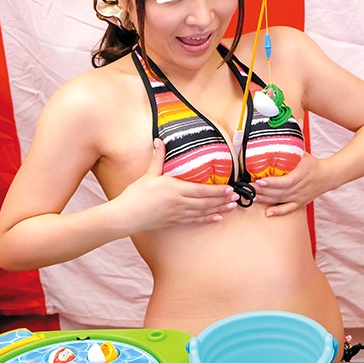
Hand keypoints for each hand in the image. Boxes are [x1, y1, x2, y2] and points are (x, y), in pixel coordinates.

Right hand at [116, 139, 239, 228]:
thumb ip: (158, 158)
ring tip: (232, 207)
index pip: (201, 190)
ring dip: (218, 209)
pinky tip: (217, 218)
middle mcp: (180, 202)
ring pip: (203, 211)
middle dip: (222, 199)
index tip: (230, 188)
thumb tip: (159, 141)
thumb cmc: (136, 194)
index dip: (217, 190)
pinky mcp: (175, 221)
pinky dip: (207, 219)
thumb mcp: (149, 174)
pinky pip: (195, 220)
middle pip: (206, 201)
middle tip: (237, 198)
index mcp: (175, 189)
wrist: (127, 215)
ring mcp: (178, 213)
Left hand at [253, 153, 325, 216]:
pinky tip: (268, 213)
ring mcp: (299, 197)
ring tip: (252, 196)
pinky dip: (278, 212)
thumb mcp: (302, 153)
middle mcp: (300, 188)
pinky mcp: (299, 203)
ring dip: (265, 199)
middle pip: (280, 192)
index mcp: (301, 174)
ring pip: (281, 199)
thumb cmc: (312, 164)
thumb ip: (290, 148)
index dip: (272, 182)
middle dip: (263, 190)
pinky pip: (288, 209)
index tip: (260, 180)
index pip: (286, 181)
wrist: (327, 176)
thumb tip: (275, 138)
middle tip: (248, 188)